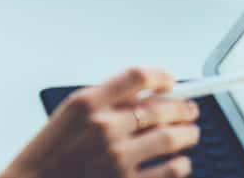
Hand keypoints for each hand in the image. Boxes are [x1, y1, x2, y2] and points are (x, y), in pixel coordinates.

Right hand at [0, 67, 201, 177]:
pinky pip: (170, 171)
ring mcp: (117, 158)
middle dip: (182, 107)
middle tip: (190, 109)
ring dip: (187, 134)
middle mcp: (104, 127)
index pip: (136, 76)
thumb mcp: (71, 114)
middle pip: (159, 107)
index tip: (170, 80)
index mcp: (87, 102)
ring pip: (169, 139)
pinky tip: (181, 162)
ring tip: (190, 133)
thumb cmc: (52, 151)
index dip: (160, 76)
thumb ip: (105, 102)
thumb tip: (145, 95)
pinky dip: (181, 165)